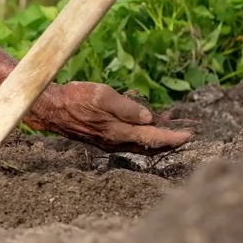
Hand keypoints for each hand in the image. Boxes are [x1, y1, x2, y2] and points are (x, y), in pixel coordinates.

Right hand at [26, 82, 193, 154]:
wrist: (51, 109)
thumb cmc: (76, 99)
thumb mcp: (103, 96)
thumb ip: (127, 107)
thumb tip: (149, 118)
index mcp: (119, 132)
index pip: (153, 137)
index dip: (173, 137)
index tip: (190, 135)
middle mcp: (116, 142)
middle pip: (150, 146)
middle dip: (169, 142)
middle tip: (186, 135)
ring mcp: (109, 142)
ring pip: (141, 144)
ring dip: (157, 139)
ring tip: (171, 129)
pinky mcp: (103, 138)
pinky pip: (130, 140)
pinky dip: (143, 136)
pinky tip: (146, 126)